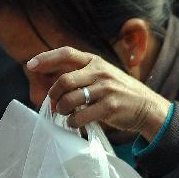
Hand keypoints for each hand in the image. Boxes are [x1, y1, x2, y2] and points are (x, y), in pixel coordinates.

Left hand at [28, 47, 170, 140]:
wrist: (147, 107)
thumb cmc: (120, 93)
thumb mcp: (103, 76)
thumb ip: (81, 76)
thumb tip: (52, 87)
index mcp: (96, 61)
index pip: (66, 53)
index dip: (46, 58)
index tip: (30, 65)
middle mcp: (100, 72)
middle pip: (64, 80)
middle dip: (53, 94)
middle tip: (53, 103)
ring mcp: (106, 89)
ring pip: (70, 99)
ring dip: (61, 110)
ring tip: (65, 114)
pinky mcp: (110, 107)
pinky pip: (81, 116)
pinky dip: (73, 122)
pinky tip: (75, 124)